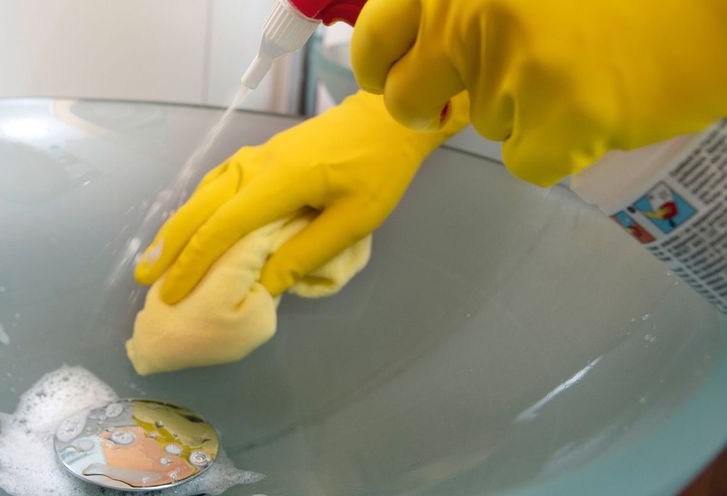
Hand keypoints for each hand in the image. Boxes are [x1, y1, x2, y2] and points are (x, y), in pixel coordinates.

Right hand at [134, 91, 467, 303]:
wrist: (385, 120)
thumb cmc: (377, 171)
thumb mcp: (353, 221)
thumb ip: (306, 254)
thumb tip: (262, 289)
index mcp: (278, 183)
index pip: (222, 228)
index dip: (193, 264)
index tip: (172, 292)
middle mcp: (256, 166)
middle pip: (200, 208)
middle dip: (170, 246)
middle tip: (144, 278)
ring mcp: (255, 157)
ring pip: (203, 193)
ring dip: (177, 226)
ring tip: (155, 257)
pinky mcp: (260, 156)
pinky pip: (216, 183)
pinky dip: (195, 207)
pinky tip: (188, 222)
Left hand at [351, 0, 726, 185]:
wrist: (717, 5)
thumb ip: (467, 2)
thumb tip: (415, 45)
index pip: (376, 34)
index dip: (379, 65)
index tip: (392, 76)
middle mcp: (471, 14)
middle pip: (406, 98)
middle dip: (422, 110)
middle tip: (454, 105)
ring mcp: (513, 68)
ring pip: (483, 125)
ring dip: (520, 111)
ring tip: (578, 69)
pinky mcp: (556, 119)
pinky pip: (526, 162)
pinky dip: (558, 148)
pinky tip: (599, 107)